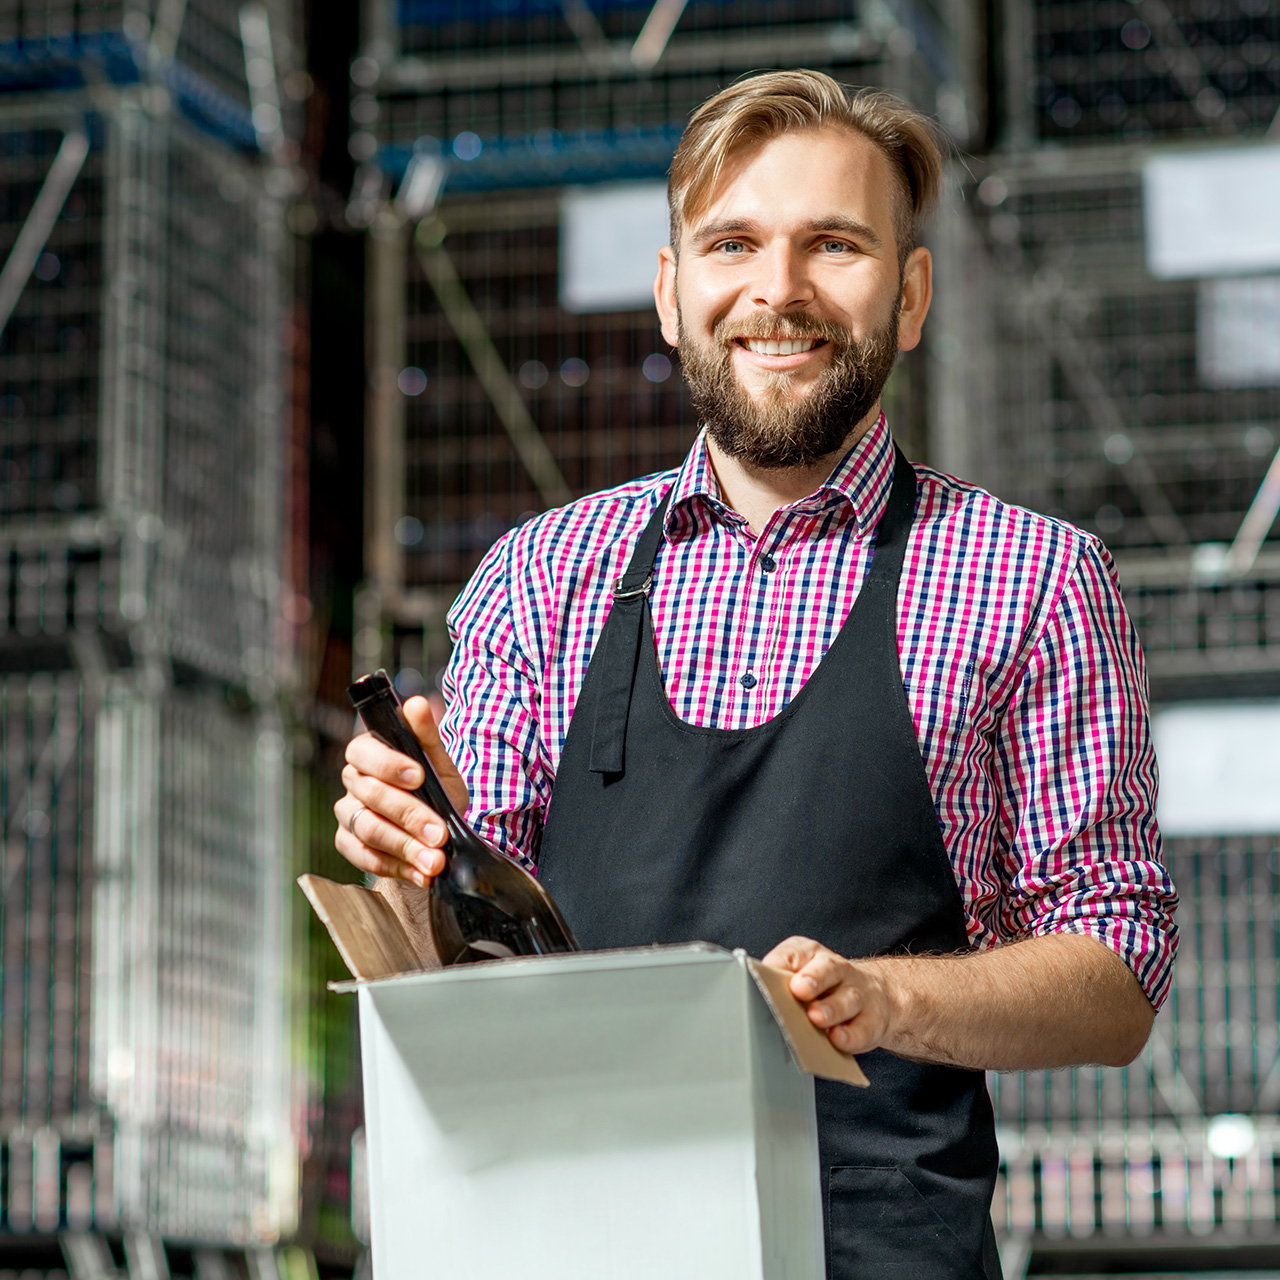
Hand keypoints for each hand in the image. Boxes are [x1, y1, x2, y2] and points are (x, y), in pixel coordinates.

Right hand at [334, 694, 470, 887]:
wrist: (439, 830)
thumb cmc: (436, 789)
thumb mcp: (439, 764)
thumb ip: (427, 736)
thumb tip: (416, 704)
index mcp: (370, 752)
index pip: (364, 751)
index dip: (388, 764)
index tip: (418, 776)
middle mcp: (353, 781)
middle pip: (371, 796)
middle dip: (410, 816)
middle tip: (439, 834)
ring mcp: (347, 813)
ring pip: (368, 829)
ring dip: (405, 847)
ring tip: (435, 860)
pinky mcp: (348, 843)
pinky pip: (363, 856)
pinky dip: (396, 867)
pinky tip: (422, 873)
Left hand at [762, 936, 898, 1055]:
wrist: (875, 997)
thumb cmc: (825, 988)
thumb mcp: (802, 975)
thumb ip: (780, 983)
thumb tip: (752, 995)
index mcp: (813, 956)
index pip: (798, 952)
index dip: (785, 961)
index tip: (770, 971)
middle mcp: (839, 970)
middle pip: (828, 969)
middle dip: (813, 978)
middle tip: (798, 989)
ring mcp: (859, 994)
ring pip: (849, 998)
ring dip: (831, 1009)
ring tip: (815, 1018)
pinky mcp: (872, 1021)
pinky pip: (863, 1028)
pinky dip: (849, 1035)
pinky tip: (836, 1039)